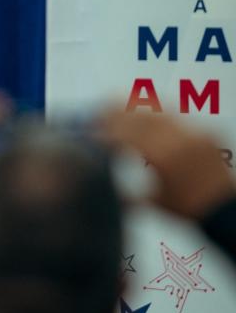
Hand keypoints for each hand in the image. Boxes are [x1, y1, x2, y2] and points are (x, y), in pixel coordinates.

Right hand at [99, 109, 235, 219]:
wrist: (224, 207)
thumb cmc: (186, 208)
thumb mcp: (150, 201)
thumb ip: (123, 189)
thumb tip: (99, 181)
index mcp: (163, 157)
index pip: (126, 135)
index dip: (105, 132)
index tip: (90, 132)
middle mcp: (179, 140)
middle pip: (139, 117)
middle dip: (115, 114)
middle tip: (97, 112)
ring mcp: (194, 132)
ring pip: (158, 112)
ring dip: (135, 109)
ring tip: (117, 104)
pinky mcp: (205, 131)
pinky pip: (176, 116)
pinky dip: (157, 114)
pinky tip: (145, 113)